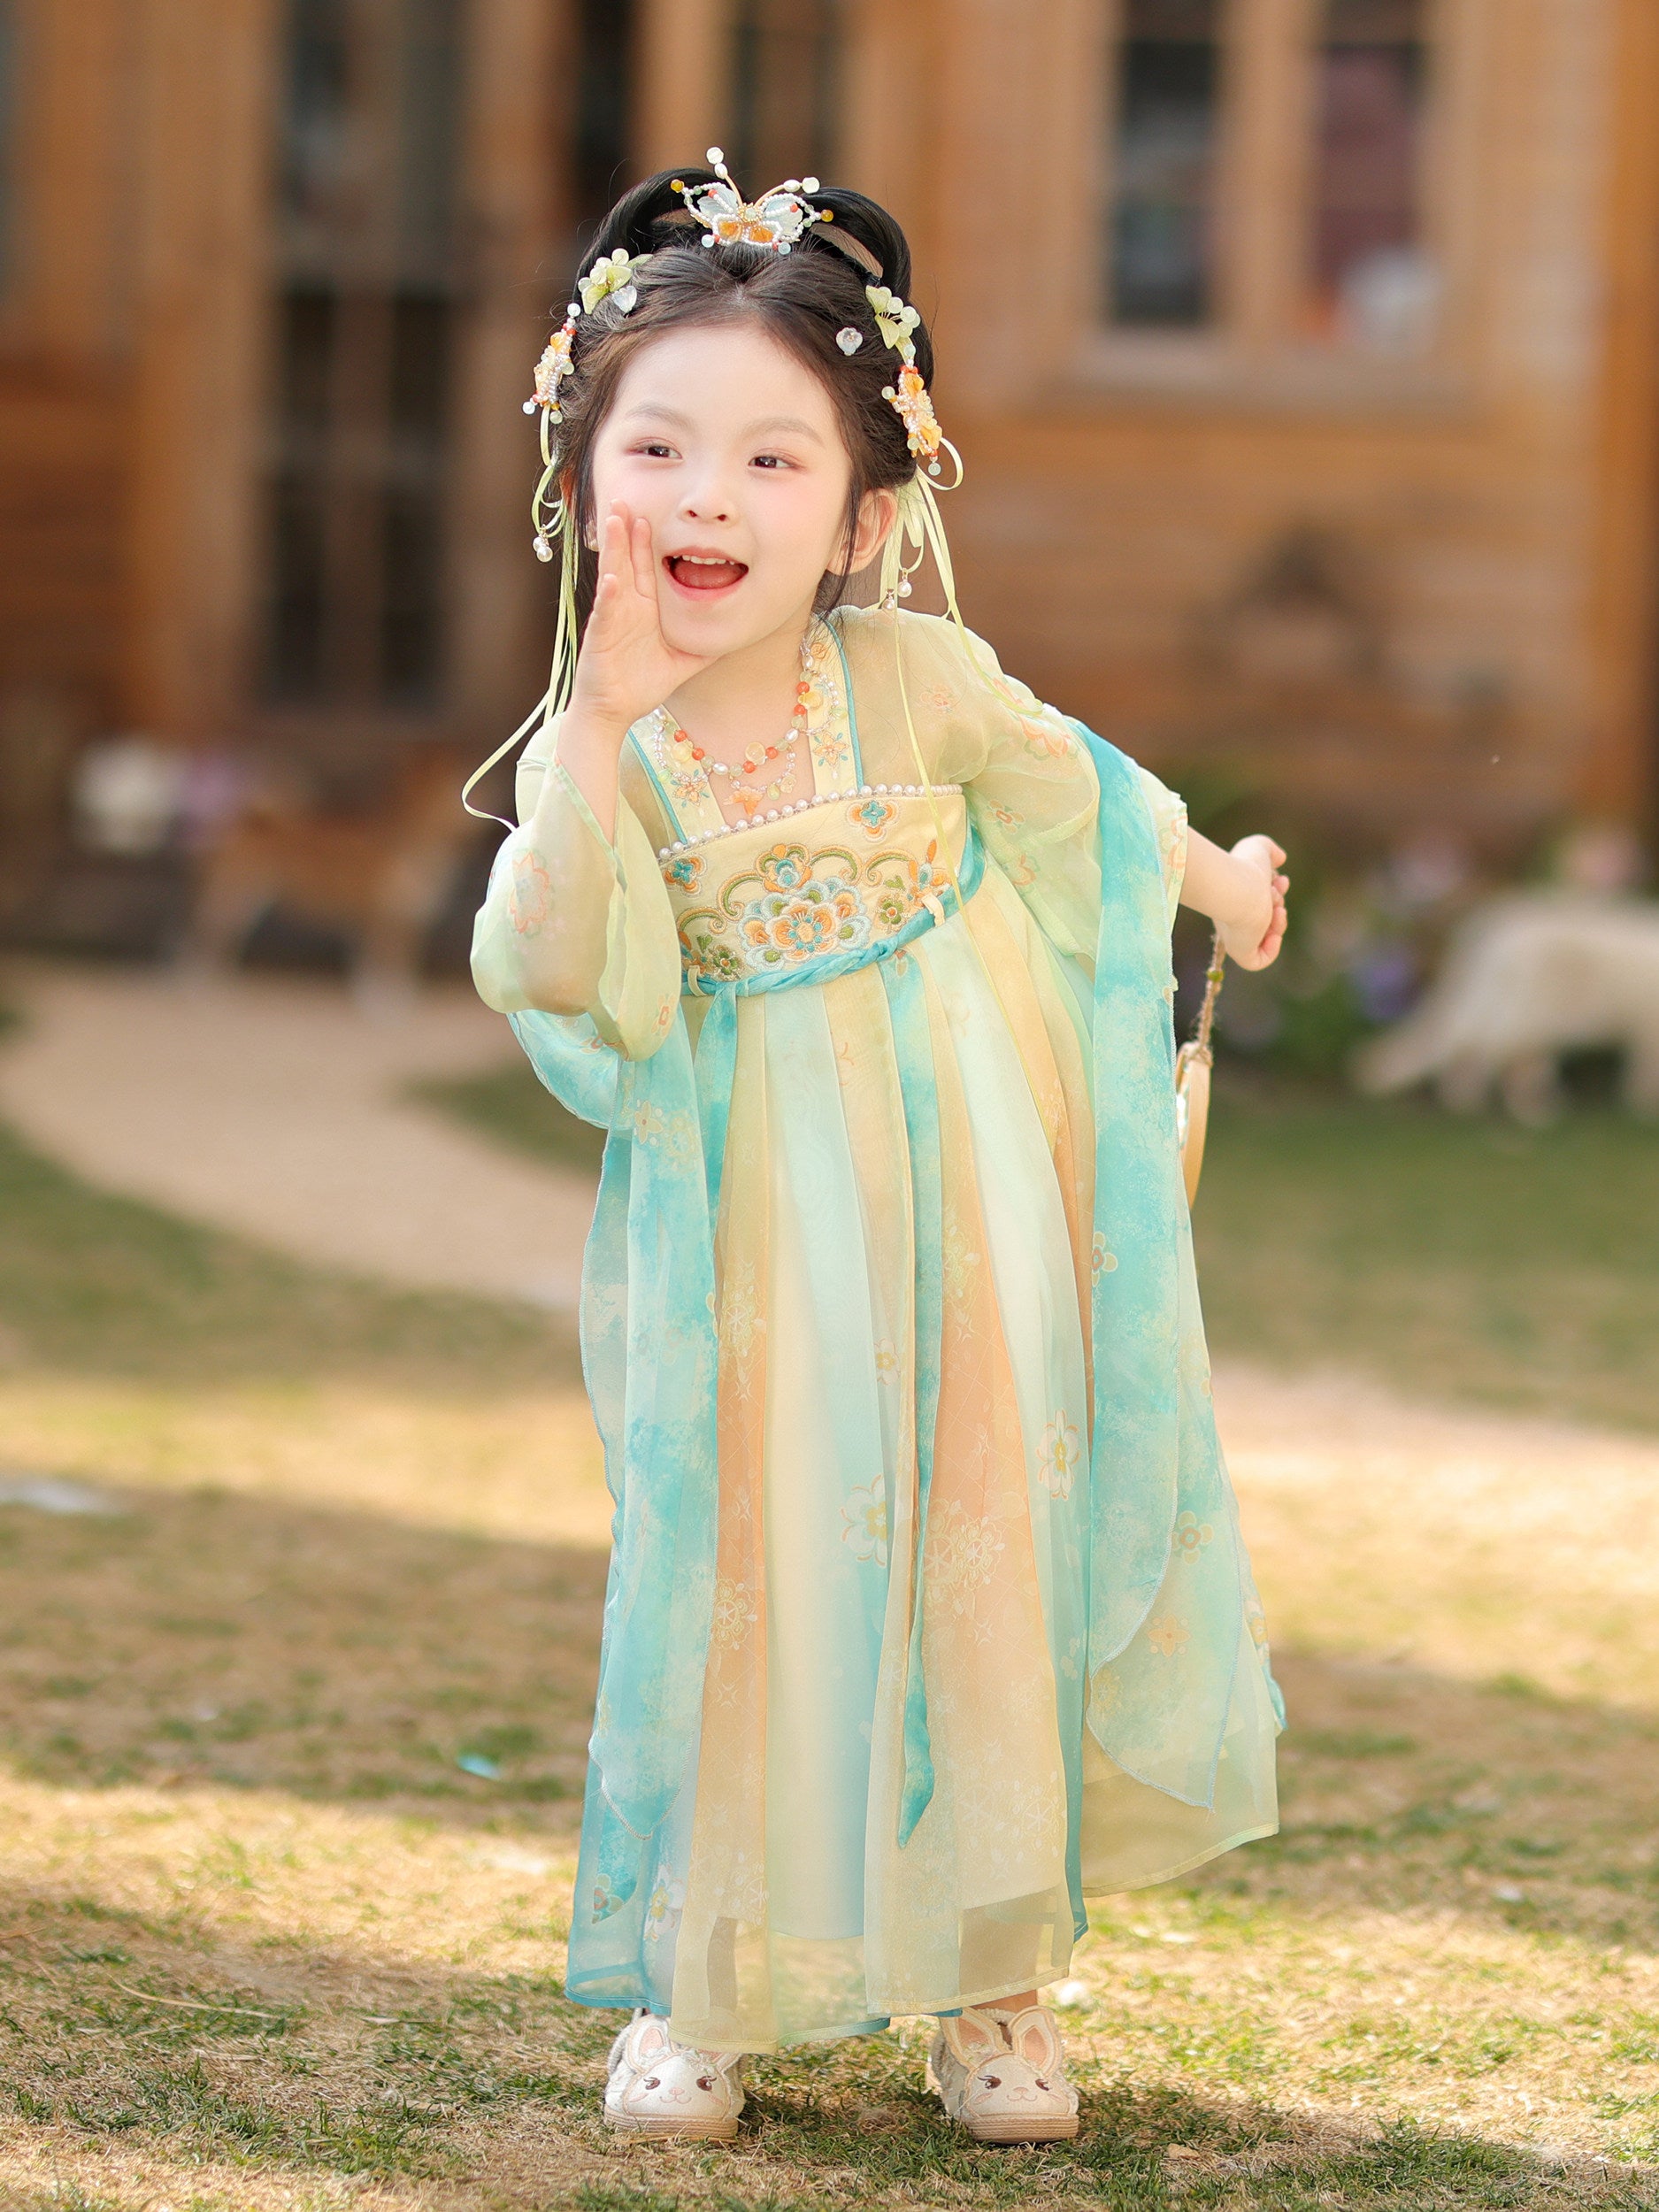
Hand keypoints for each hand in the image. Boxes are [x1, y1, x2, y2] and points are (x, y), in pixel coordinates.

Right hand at [564, 502, 713, 744]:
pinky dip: (609, 594)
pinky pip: (607, 611)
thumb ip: (706, 648)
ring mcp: (613, 619)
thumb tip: (734, 639)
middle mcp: (627, 607)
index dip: (648, 541)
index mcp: (644, 610)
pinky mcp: (602, 636)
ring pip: (614, 575)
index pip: (646, 567)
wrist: (612, 712)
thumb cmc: (640, 686)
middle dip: (628, 530)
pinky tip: (612, 577)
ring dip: (615, 548)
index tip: (654, 514)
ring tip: (617, 518)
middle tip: (628, 498)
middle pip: (628, 560)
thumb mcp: (683, 662)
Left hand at [1216, 835, 1288, 970]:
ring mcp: (1237, 936)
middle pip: (1264, 917)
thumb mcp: (1259, 847)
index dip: (1276, 890)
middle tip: (1276, 893)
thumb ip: (1269, 850)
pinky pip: (1257, 961)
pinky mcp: (1241, 952)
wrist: (1238, 889)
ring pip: (1266, 936)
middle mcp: (1234, 916)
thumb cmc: (1245, 867)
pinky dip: (1270, 950)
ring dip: (1279, 922)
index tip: (1281, 880)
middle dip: (1278, 903)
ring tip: (1275, 909)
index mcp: (1235, 895)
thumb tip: (1279, 859)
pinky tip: (1273, 933)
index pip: (1258, 900)